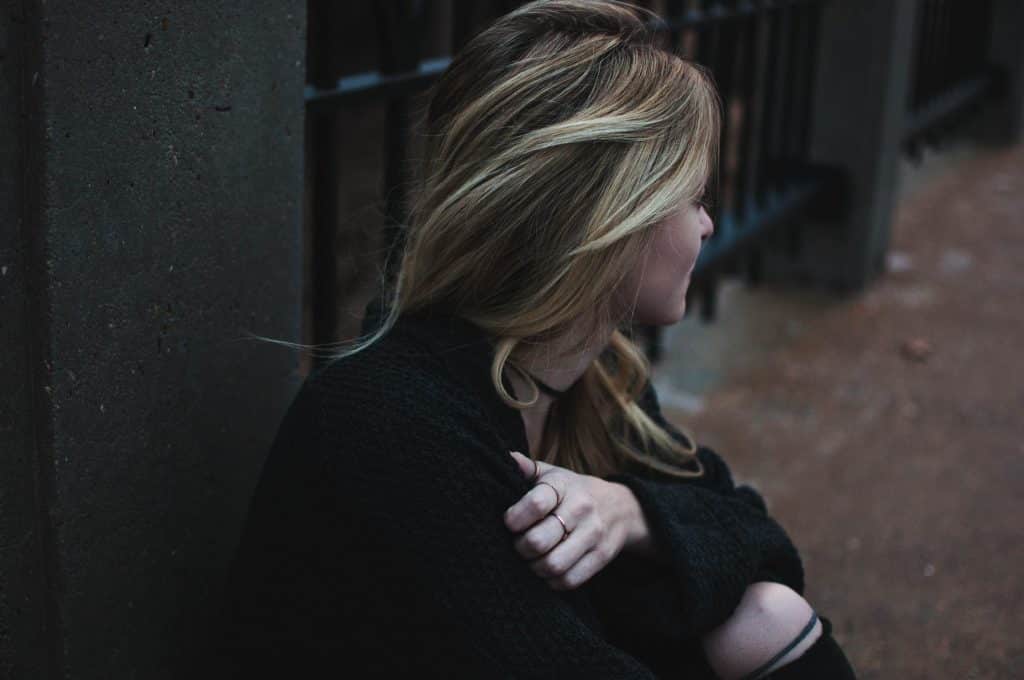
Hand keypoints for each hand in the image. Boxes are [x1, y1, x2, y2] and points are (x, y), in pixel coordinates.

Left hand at [503, 450, 636, 589]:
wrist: (620, 507)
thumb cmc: (574, 491)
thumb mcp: (553, 473)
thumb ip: (527, 468)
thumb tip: (505, 458)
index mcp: (564, 486)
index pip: (536, 504)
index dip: (515, 518)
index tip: (509, 522)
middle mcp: (580, 509)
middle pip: (539, 541)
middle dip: (520, 547)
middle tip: (518, 544)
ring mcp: (593, 534)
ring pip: (553, 565)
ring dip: (534, 567)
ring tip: (531, 559)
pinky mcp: (601, 557)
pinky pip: (570, 580)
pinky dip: (552, 581)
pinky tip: (548, 570)